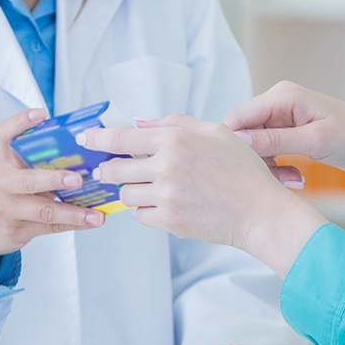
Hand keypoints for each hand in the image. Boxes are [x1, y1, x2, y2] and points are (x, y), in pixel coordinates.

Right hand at [0, 108, 104, 263]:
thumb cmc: (5, 190)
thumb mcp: (12, 169)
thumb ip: (36, 158)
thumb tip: (81, 147)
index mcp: (4, 161)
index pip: (5, 136)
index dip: (20, 123)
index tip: (41, 114)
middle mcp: (3, 183)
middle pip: (28, 180)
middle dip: (54, 180)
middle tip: (78, 178)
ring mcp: (9, 208)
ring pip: (43, 210)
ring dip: (73, 212)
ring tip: (94, 214)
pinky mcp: (18, 229)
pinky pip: (50, 227)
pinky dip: (73, 224)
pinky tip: (90, 221)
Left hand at [82, 115, 325, 276]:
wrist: (261, 213)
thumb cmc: (243, 171)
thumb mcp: (216, 132)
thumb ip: (176, 122)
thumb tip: (140, 122)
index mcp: (175, 140)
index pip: (121, 139)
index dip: (97, 139)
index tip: (84, 139)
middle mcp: (167, 166)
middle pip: (114, 170)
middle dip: (108, 170)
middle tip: (110, 171)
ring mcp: (166, 196)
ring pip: (125, 195)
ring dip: (131, 192)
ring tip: (151, 189)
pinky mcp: (170, 221)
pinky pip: (141, 216)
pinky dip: (148, 211)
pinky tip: (168, 205)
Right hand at [224, 81, 344, 179]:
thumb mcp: (315, 141)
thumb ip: (275, 140)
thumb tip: (238, 141)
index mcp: (282, 95)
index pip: (238, 118)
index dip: (235, 145)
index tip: (246, 170)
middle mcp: (277, 102)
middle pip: (243, 133)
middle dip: (254, 160)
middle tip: (276, 180)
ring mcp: (281, 118)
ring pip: (254, 146)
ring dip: (267, 167)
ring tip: (291, 181)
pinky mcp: (286, 132)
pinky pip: (268, 151)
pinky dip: (277, 167)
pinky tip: (294, 178)